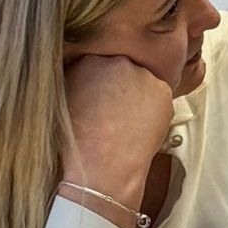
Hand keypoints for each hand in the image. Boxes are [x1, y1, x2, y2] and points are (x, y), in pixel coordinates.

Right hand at [62, 55, 173, 209]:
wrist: (101, 167)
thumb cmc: (76, 141)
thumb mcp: (64, 100)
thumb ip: (78, 80)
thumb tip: (89, 79)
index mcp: (89, 60)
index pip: (99, 62)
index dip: (99, 82)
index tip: (98, 96)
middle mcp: (118, 62)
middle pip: (122, 69)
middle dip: (119, 85)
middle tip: (113, 109)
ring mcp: (144, 75)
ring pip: (142, 81)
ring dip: (137, 94)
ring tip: (125, 120)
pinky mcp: (164, 91)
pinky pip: (158, 95)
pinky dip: (153, 107)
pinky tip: (139, 124)